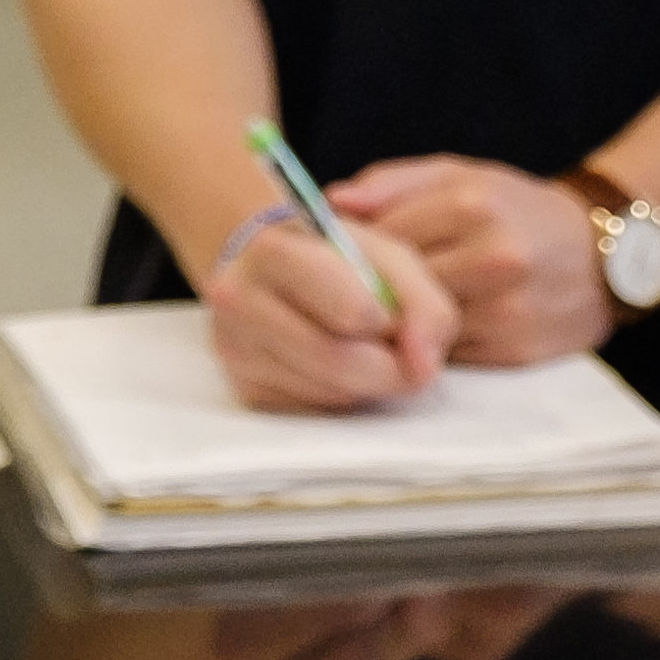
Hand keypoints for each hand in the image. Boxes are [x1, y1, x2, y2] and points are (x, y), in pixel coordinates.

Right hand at [202, 205, 449, 410]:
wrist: (266, 267)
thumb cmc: (333, 256)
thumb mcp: (385, 254)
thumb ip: (422, 301)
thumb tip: (423, 366)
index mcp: (274, 249)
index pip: (349, 310)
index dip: (389, 321)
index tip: (395, 316)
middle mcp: (239, 299)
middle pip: (338, 360)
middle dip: (389, 366)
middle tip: (406, 355)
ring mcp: (236, 350)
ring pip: (331, 393)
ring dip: (368, 382)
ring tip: (368, 348)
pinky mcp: (247, 391)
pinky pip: (317, 410)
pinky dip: (344, 395)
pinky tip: (340, 365)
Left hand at [330, 156, 614, 364]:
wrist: (604, 253)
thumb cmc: (518, 209)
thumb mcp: (461, 175)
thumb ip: (391, 183)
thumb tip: (331, 202)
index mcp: (473, 204)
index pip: (381, 237)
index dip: (353, 250)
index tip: (340, 255)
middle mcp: (493, 257)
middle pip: (396, 287)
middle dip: (372, 290)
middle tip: (354, 289)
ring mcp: (507, 310)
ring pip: (417, 328)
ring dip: (398, 323)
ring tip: (390, 310)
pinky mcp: (516, 353)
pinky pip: (447, 358)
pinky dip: (430, 347)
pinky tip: (428, 332)